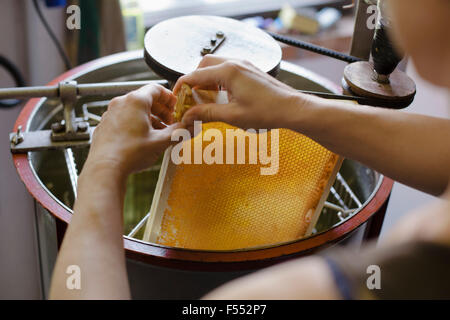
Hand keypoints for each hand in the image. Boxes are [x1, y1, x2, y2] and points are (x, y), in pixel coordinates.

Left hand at [85, 84, 182, 176]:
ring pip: (134, 109)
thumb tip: (188, 128)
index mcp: (136, 101)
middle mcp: (121, 103)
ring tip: (158, 133)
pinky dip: (136, 124)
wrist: (105, 168)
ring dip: (149, 118)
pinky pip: (124, 118)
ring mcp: (111, 114)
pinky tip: (142, 139)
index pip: (156, 89)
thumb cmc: (129, 153)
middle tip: (170, 122)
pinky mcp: (105, 125)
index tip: (175, 106)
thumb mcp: (160, 142)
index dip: (169, 97)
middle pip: (145, 99)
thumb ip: (178, 133)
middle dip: (161, 110)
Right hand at [173, 55, 313, 129]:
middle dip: (194, 81)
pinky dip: (219, 80)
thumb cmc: (268, 111)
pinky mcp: (251, 70)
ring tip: (206, 99)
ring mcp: (244, 65)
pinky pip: (228, 69)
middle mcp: (235, 63)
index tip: (177, 98)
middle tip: (191, 98)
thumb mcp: (232, 116)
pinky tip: (222, 96)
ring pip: (216, 66)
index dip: (182, 87)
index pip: (195, 75)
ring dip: (207, 80)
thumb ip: (207, 113)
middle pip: (204, 65)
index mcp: (228, 72)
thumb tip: (188, 115)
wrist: (292, 109)